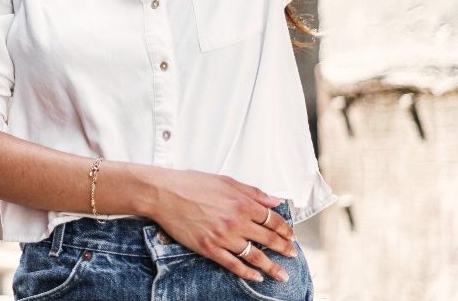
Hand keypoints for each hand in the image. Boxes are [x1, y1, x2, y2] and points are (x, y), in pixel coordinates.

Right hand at [145, 167, 297, 282]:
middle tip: (293, 255)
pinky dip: (247, 273)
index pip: (272, 219)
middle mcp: (236, 221)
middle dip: (284, 248)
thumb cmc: (191, 183)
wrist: (164, 193)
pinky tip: (256, 277)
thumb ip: (253, 192)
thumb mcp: (226, 181)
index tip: (291, 235)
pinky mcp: (209, 248)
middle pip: (268, 239)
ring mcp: (223, 237)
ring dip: (272, 267)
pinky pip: (233, 264)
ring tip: (283, 275)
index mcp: (242, 203)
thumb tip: (275, 200)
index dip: (285, 229)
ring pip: (255, 256)